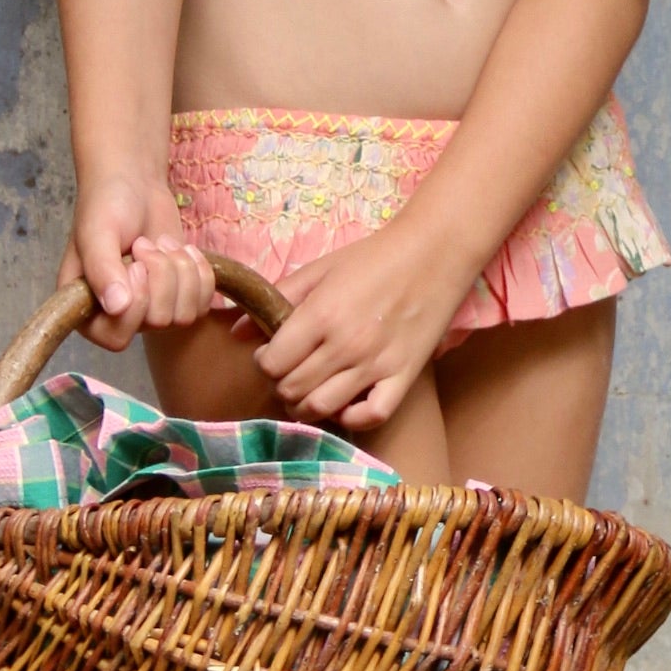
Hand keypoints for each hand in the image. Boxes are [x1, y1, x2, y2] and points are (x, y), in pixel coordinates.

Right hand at [60, 175, 216, 349]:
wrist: (134, 185)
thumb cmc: (106, 206)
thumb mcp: (96, 234)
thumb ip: (102, 270)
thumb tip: (117, 308)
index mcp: (87, 309)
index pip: (117, 337)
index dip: (136, 302)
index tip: (134, 264)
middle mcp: (118, 317)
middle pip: (158, 321)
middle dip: (161, 275)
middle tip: (144, 244)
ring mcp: (151, 309)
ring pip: (185, 316)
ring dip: (181, 272)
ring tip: (162, 244)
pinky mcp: (179, 297)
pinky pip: (203, 305)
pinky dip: (201, 273)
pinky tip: (185, 250)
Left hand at [255, 215, 467, 426]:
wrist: (434, 252)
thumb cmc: (374, 257)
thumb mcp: (320, 269)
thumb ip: (279, 298)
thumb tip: (236, 332)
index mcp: (320, 315)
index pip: (271, 363)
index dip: (264, 363)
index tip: (271, 354)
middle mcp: (345, 344)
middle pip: (291, 389)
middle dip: (281, 384)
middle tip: (289, 372)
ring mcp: (376, 364)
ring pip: (322, 408)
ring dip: (307, 405)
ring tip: (309, 390)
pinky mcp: (404, 375)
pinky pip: (371, 415)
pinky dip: (352, 418)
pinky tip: (346, 403)